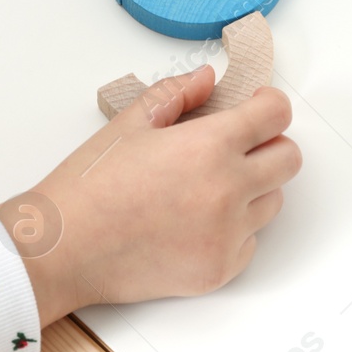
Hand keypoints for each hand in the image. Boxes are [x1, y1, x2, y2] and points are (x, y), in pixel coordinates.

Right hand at [0, 66, 300, 329]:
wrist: (62, 249)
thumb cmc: (89, 185)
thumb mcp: (129, 124)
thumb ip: (176, 94)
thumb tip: (208, 80)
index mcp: (209, 146)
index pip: (276, 115)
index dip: (268, 105)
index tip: (256, 108)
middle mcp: (228, 191)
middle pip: (289, 159)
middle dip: (269, 146)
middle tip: (236, 147)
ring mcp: (227, 235)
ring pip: (272, 202)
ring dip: (252, 189)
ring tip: (205, 188)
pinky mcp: (219, 270)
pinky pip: (250, 241)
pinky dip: (233, 230)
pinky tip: (193, 223)